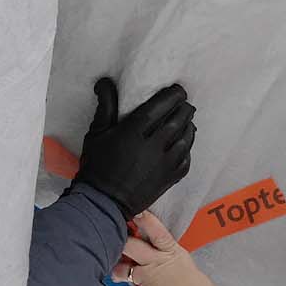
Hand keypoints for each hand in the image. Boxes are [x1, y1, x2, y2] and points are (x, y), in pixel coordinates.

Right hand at [73, 79, 194, 218]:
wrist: (103, 202)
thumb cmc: (97, 166)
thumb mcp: (96, 134)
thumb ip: (105, 106)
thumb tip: (105, 83)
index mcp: (133, 131)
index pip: (160, 106)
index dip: (174, 96)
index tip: (178, 91)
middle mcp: (152, 146)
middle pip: (177, 120)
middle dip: (184, 109)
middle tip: (184, 104)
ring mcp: (163, 164)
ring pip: (185, 139)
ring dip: (189, 127)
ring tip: (187, 121)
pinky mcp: (169, 179)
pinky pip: (186, 160)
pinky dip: (188, 149)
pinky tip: (185, 144)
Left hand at [114, 211, 229, 285]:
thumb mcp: (187, 267)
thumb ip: (170, 261)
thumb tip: (161, 262)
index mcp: (171, 251)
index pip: (155, 229)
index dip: (143, 219)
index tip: (137, 213)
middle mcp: (155, 261)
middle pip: (130, 245)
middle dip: (121, 244)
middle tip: (119, 244)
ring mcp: (146, 278)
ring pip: (121, 269)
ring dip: (118, 271)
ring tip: (120, 273)